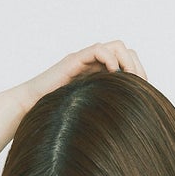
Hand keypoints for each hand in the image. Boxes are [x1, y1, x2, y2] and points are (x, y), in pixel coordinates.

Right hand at [7, 41, 147, 114]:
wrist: (30, 108)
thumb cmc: (57, 115)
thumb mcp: (90, 114)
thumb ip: (106, 111)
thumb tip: (130, 130)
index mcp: (101, 75)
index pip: (129, 63)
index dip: (140, 75)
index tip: (144, 93)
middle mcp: (95, 64)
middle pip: (127, 51)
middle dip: (137, 67)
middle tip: (137, 86)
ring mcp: (85, 60)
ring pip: (116, 45)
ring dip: (127, 61)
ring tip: (127, 79)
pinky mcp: (74, 60)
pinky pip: (98, 49)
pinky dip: (110, 59)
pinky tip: (112, 76)